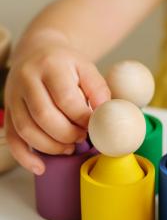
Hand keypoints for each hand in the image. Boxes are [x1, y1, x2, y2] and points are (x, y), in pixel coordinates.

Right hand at [5, 43, 109, 174]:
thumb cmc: (66, 64)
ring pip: (27, 130)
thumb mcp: (87, 68)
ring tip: (69, 148)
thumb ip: (98, 90)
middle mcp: (27, 79)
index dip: (82, 119)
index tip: (93, 126)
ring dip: (51, 147)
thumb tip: (105, 114)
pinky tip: (40, 167)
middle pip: (45, 116)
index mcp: (51, 66)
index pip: (67, 99)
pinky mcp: (9, 111)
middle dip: (68, 134)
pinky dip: (25, 157)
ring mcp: (13, 96)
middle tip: (82, 137)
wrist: (38, 51)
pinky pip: (12, 138)